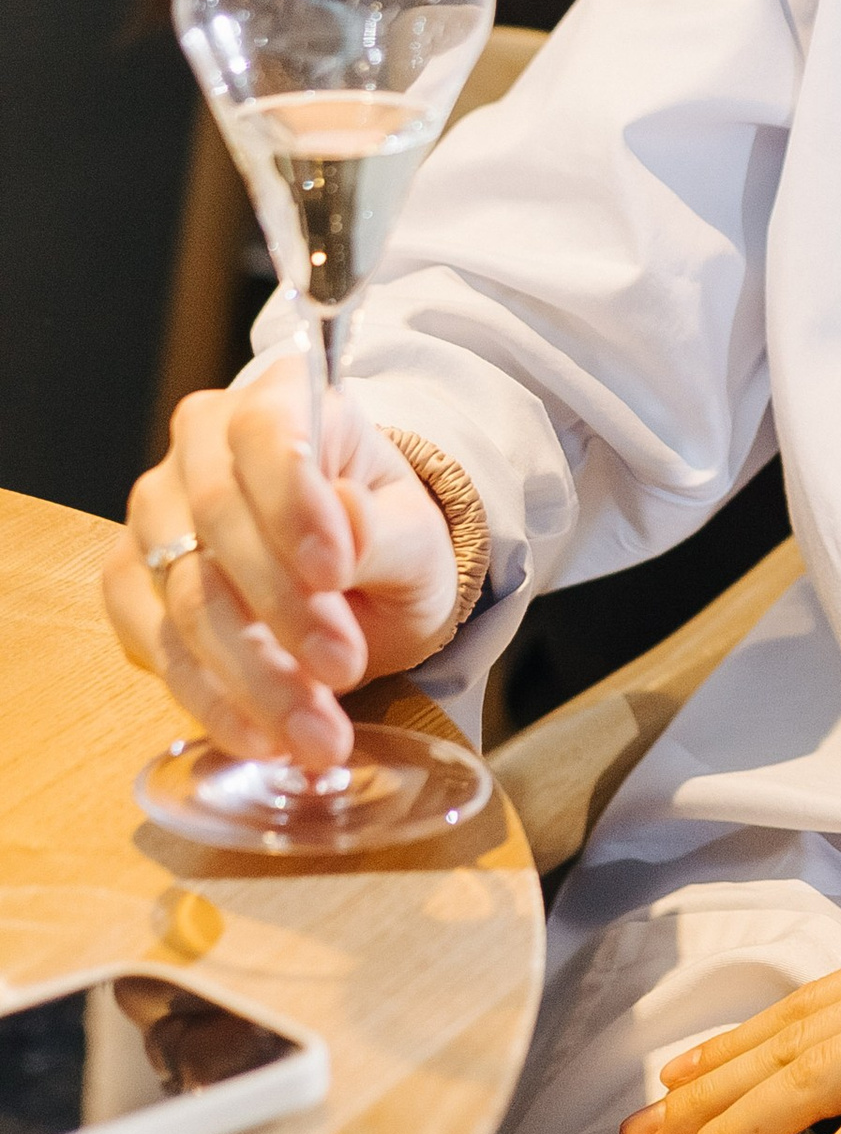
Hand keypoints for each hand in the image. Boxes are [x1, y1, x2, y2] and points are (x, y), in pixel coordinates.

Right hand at [103, 381, 461, 771]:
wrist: (354, 581)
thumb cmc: (385, 539)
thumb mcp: (416, 535)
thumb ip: (382, 531)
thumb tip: (341, 520)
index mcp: (283, 398)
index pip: (268, 432)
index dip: (292, 501)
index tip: (335, 571)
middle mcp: (202, 444)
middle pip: (217, 519)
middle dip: (283, 608)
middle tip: (345, 670)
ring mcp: (156, 514)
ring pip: (185, 595)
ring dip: (252, 674)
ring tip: (319, 734)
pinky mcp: (132, 584)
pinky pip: (156, 645)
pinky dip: (212, 699)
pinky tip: (264, 736)